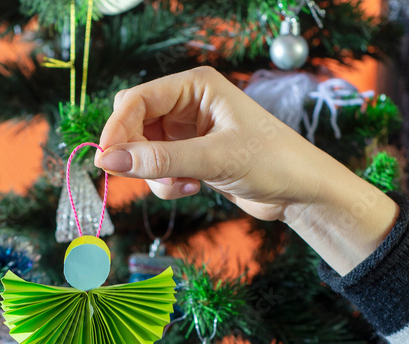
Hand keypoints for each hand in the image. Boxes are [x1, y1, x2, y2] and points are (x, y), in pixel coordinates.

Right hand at [97, 67, 398, 275]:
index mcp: (195, 86)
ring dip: (153, 174)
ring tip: (182, 185)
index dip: (117, 129)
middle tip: (145, 175)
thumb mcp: (214, 159)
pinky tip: (191, 188)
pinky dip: (164, 183)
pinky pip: (156, 168)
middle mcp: (188, 103)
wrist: (302, 192)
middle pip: (133, 123)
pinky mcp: (189, 155)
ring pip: (141, 150)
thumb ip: (160, 160)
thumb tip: (109, 162)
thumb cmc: (273, 162)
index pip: (137, 100)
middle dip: (135, 153)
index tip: (106, 161)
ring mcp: (187, 131)